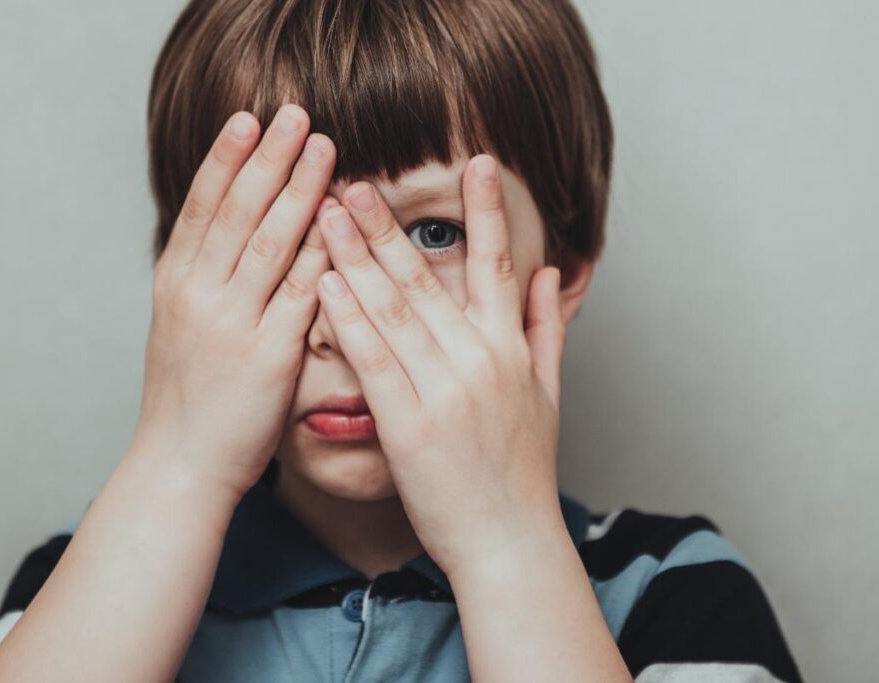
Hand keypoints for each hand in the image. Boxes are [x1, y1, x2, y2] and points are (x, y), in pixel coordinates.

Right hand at [134, 104, 337, 500]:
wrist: (179, 464)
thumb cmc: (186, 397)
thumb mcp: (180, 326)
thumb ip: (206, 279)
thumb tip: (232, 235)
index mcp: (176, 282)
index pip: (203, 205)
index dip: (227, 158)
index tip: (249, 118)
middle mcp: (198, 294)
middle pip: (237, 211)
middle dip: (268, 158)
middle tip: (296, 114)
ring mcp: (231, 323)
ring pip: (269, 242)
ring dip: (298, 190)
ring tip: (323, 148)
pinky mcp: (267, 355)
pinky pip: (300, 292)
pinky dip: (321, 253)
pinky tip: (341, 221)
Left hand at [314, 155, 567, 575]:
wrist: (509, 543)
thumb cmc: (522, 472)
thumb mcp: (548, 396)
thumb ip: (546, 330)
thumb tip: (553, 274)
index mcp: (509, 350)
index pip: (498, 266)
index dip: (486, 212)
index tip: (476, 162)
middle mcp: (479, 361)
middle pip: (428, 279)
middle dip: (389, 226)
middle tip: (357, 180)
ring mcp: (444, 391)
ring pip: (394, 309)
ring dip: (357, 257)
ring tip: (330, 212)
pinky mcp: (408, 425)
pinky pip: (373, 359)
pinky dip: (349, 318)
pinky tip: (325, 281)